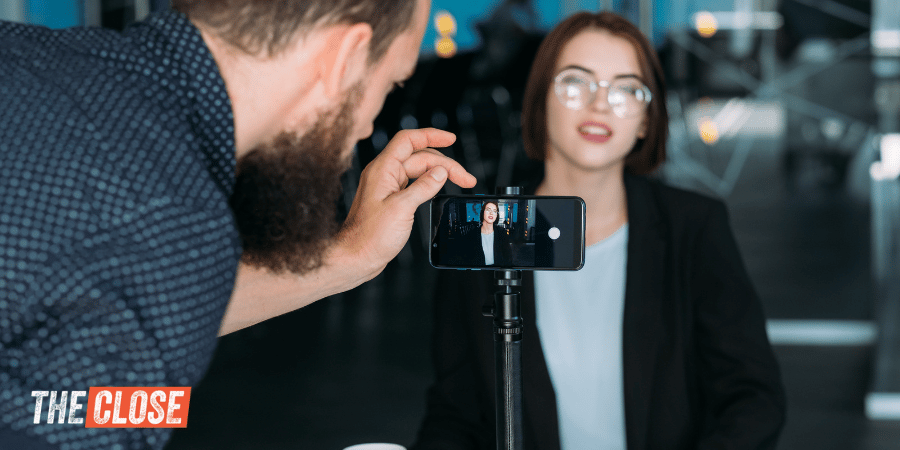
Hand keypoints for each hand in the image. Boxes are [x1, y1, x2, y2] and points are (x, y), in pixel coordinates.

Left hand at [336, 128, 475, 279]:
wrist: (356, 257)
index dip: (431, 136)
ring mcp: (388, 187)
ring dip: (440, 175)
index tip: (451, 139)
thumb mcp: (401, 208)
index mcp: (382, 169)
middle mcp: (384, 174)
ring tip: (461, 183)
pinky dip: (430, 185)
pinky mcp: (391, 200)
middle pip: (419, 157)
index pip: (408, 140)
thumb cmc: (370, 236)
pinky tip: (440, 190)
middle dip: (445, 164)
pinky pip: (414, 184)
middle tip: (466, 178)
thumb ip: (423, 187)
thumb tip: (440, 173)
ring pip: (419, 171)